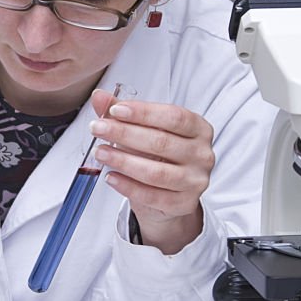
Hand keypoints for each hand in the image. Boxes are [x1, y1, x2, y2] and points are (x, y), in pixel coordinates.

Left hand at [89, 89, 213, 254]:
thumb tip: (99, 96)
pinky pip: (152, 196)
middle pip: (162, 142)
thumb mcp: (143, 130)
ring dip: (123, 161)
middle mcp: (202, 154)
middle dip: (125, 134)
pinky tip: (111, 177)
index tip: (115, 111)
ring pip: (156, 172)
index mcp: (198, 128)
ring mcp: (195, 180)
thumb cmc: (158, 156)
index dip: (143, 113)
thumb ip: (123, 112)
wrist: (168, 195)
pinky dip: (128, 187)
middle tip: (98, 129)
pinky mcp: (184, 203)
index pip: (173, 116)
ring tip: (101, 153)